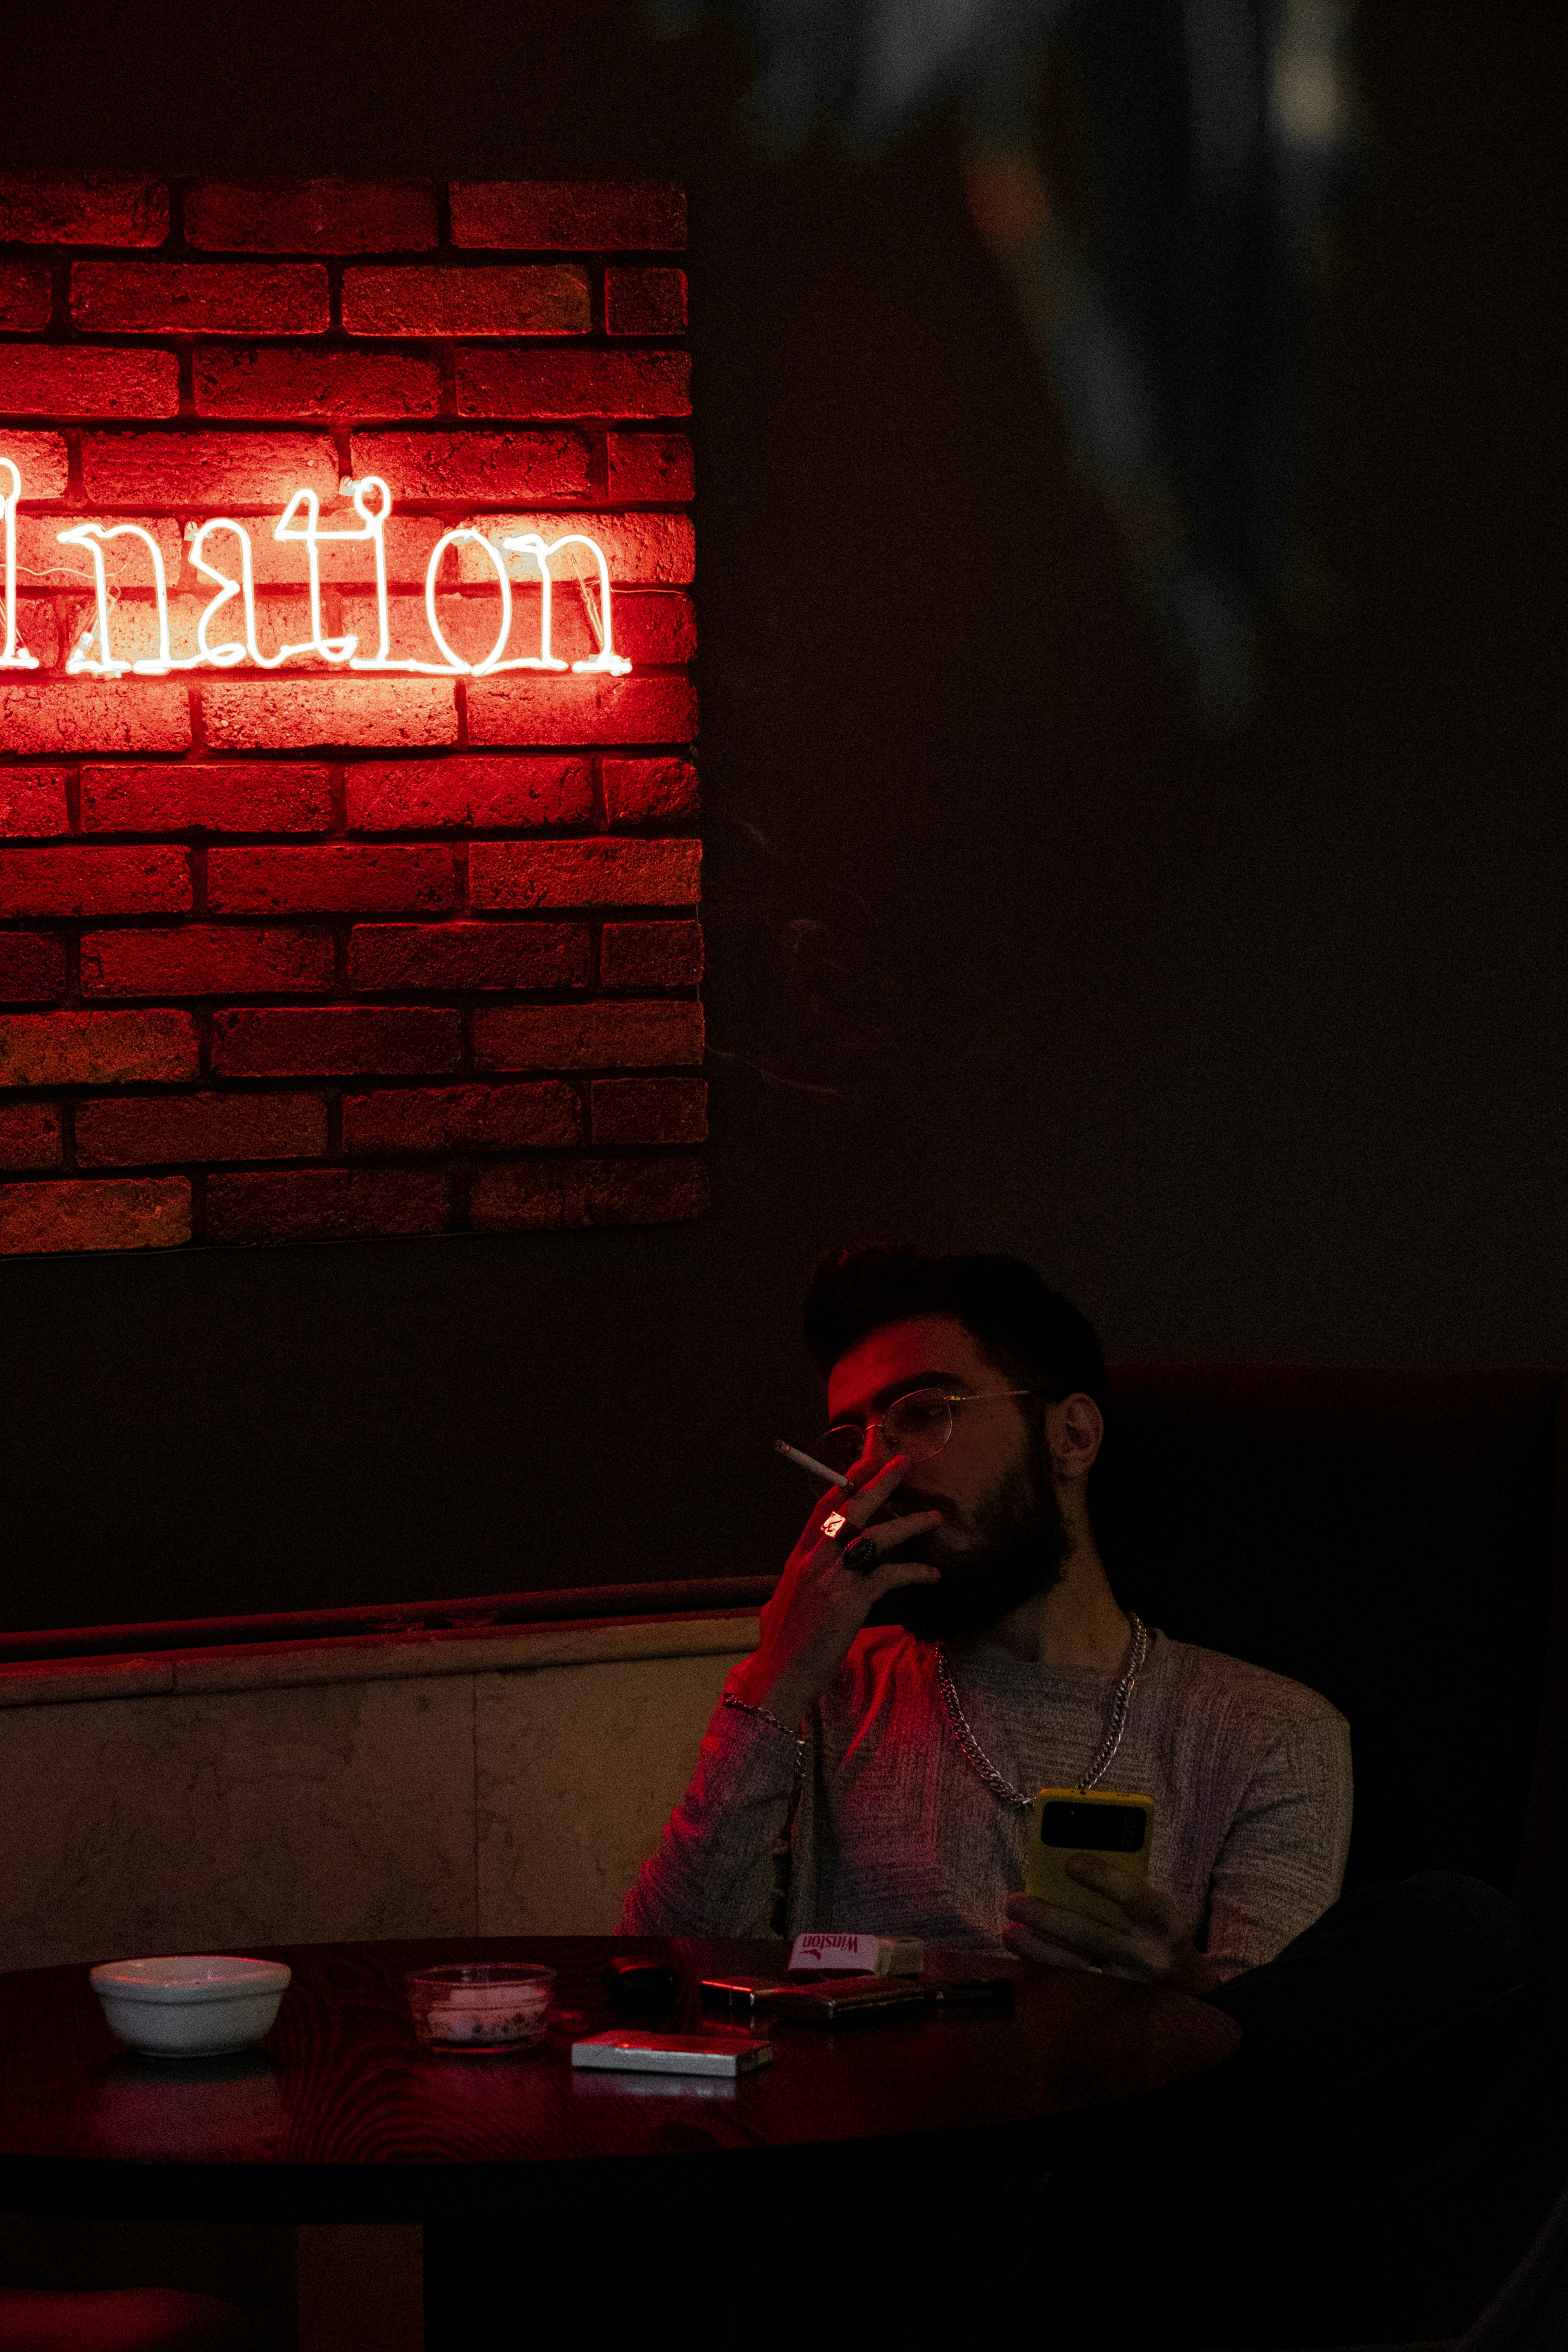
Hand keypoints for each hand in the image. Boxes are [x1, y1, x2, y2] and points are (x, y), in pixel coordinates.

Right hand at [729, 1456, 942, 1725]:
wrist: (778, 1676)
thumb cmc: (783, 1644)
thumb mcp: (786, 1600)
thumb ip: (803, 1580)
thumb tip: (814, 1573)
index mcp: (799, 1557)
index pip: (825, 1506)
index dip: (848, 1479)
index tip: (869, 1459)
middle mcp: (813, 1560)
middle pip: (850, 1507)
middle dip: (878, 1480)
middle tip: (903, 1461)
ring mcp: (830, 1578)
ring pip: (875, 1535)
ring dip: (908, 1523)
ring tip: (935, 1517)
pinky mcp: (848, 1601)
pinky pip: (890, 1575)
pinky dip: (915, 1571)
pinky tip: (933, 1574)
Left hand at [1002, 1857, 1221, 1997]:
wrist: (1190, 1993)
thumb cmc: (1164, 1935)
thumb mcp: (1158, 1908)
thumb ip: (1126, 1889)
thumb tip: (1071, 1860)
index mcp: (1163, 1923)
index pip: (1135, 1897)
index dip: (1103, 1879)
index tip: (1069, 1862)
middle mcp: (1147, 1956)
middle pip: (1092, 1935)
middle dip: (1048, 1918)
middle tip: (1013, 1902)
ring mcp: (1129, 1985)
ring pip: (1076, 1966)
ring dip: (1038, 1948)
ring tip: (1009, 1932)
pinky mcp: (1114, 2006)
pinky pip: (1074, 1986)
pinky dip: (1047, 1970)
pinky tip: (1025, 1955)